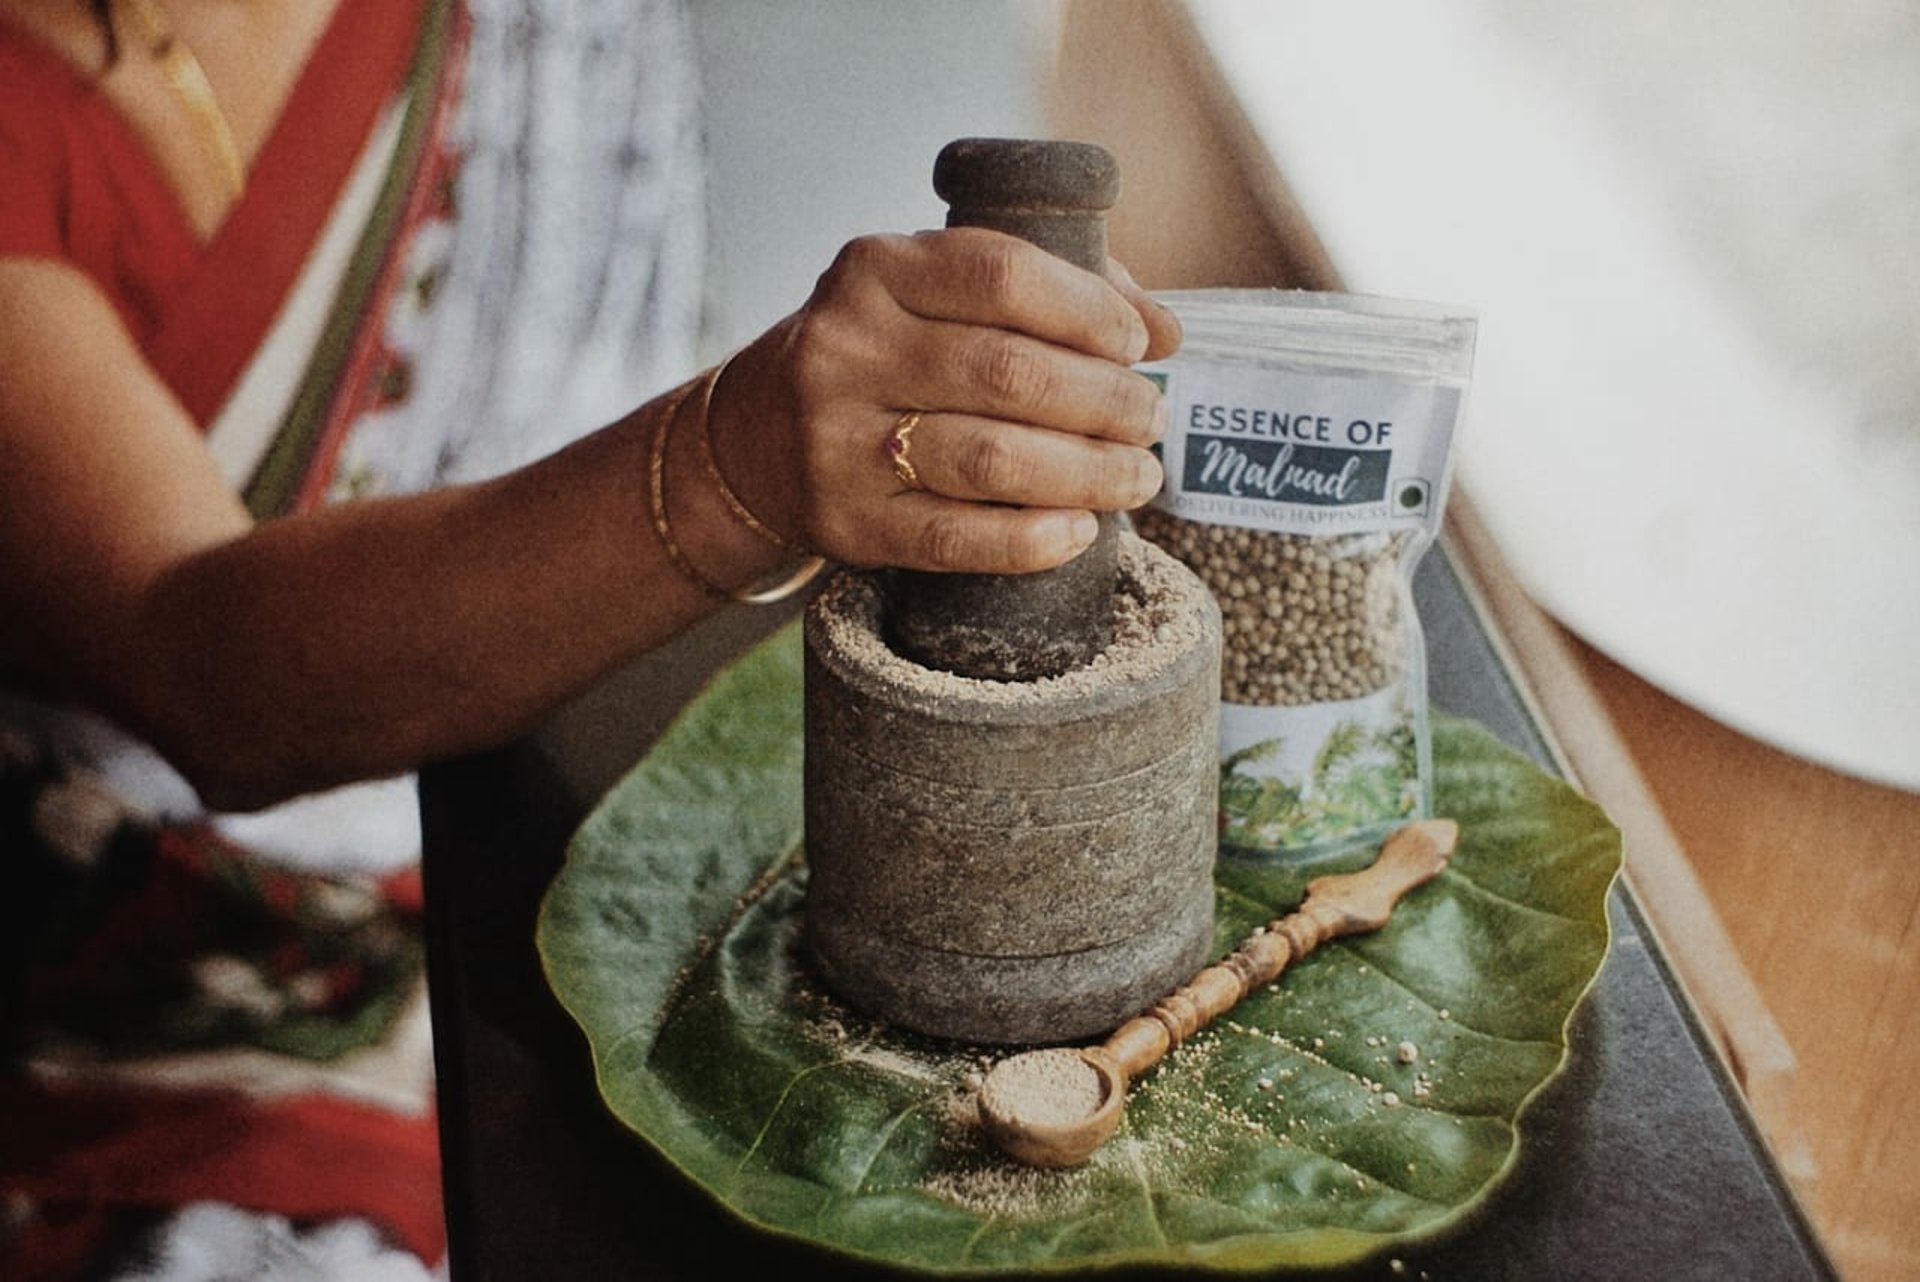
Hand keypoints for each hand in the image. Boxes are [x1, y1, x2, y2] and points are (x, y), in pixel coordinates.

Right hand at [708, 228, 1181, 573]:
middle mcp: (846, 347)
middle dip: (1105, 401)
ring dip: (1088, 473)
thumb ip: (1046, 292)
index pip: (1002, 275)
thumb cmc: (885, 356)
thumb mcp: (934, 296)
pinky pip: (956, 538)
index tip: (1139, 343)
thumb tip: (1166, 330)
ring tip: (1136, 476)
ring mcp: (837, 439)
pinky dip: (1033, 539)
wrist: (754, 438)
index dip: (1089, 310)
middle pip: (1010, 373)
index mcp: (876, 269)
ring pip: (992, 459)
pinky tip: (1080, 530)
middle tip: (1150, 419)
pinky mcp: (844, 520)